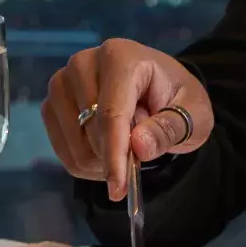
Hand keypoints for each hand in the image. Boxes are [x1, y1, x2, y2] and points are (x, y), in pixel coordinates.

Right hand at [40, 38, 213, 200]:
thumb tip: (139, 146)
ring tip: (125, 146)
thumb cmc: (176, 98)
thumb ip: (170, 128)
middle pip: (90, 130)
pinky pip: (61, 148)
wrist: (156, 88)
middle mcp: (83, 63)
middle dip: (114, 157)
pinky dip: (84, 162)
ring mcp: (62, 83)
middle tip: (141, 153)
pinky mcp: (52, 103)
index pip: (111, 114)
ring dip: (99, 161)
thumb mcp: (194, 114)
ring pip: (73, 143)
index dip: (115, 154)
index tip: (119, 189)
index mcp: (120, 57)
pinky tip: (105, 152)